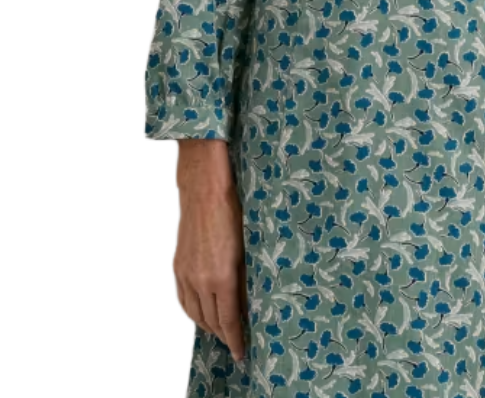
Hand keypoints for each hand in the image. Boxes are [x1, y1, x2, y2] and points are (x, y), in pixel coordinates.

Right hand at [173, 143, 246, 362]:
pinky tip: (201, 312)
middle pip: (211, 321)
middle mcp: (200, 280)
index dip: (235, 340)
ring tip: (220, 331)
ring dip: (207, 325)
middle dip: (223, 335)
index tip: (241, 353)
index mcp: (221, 277)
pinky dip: (192, 311)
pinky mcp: (178, 265)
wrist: (204, 190)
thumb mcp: (247, 247)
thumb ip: (245, 278)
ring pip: (195, 313)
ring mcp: (186, 273)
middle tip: (235, 342)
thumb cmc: (233, 212)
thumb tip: (247, 301)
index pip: (228, 320)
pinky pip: (183, 298)